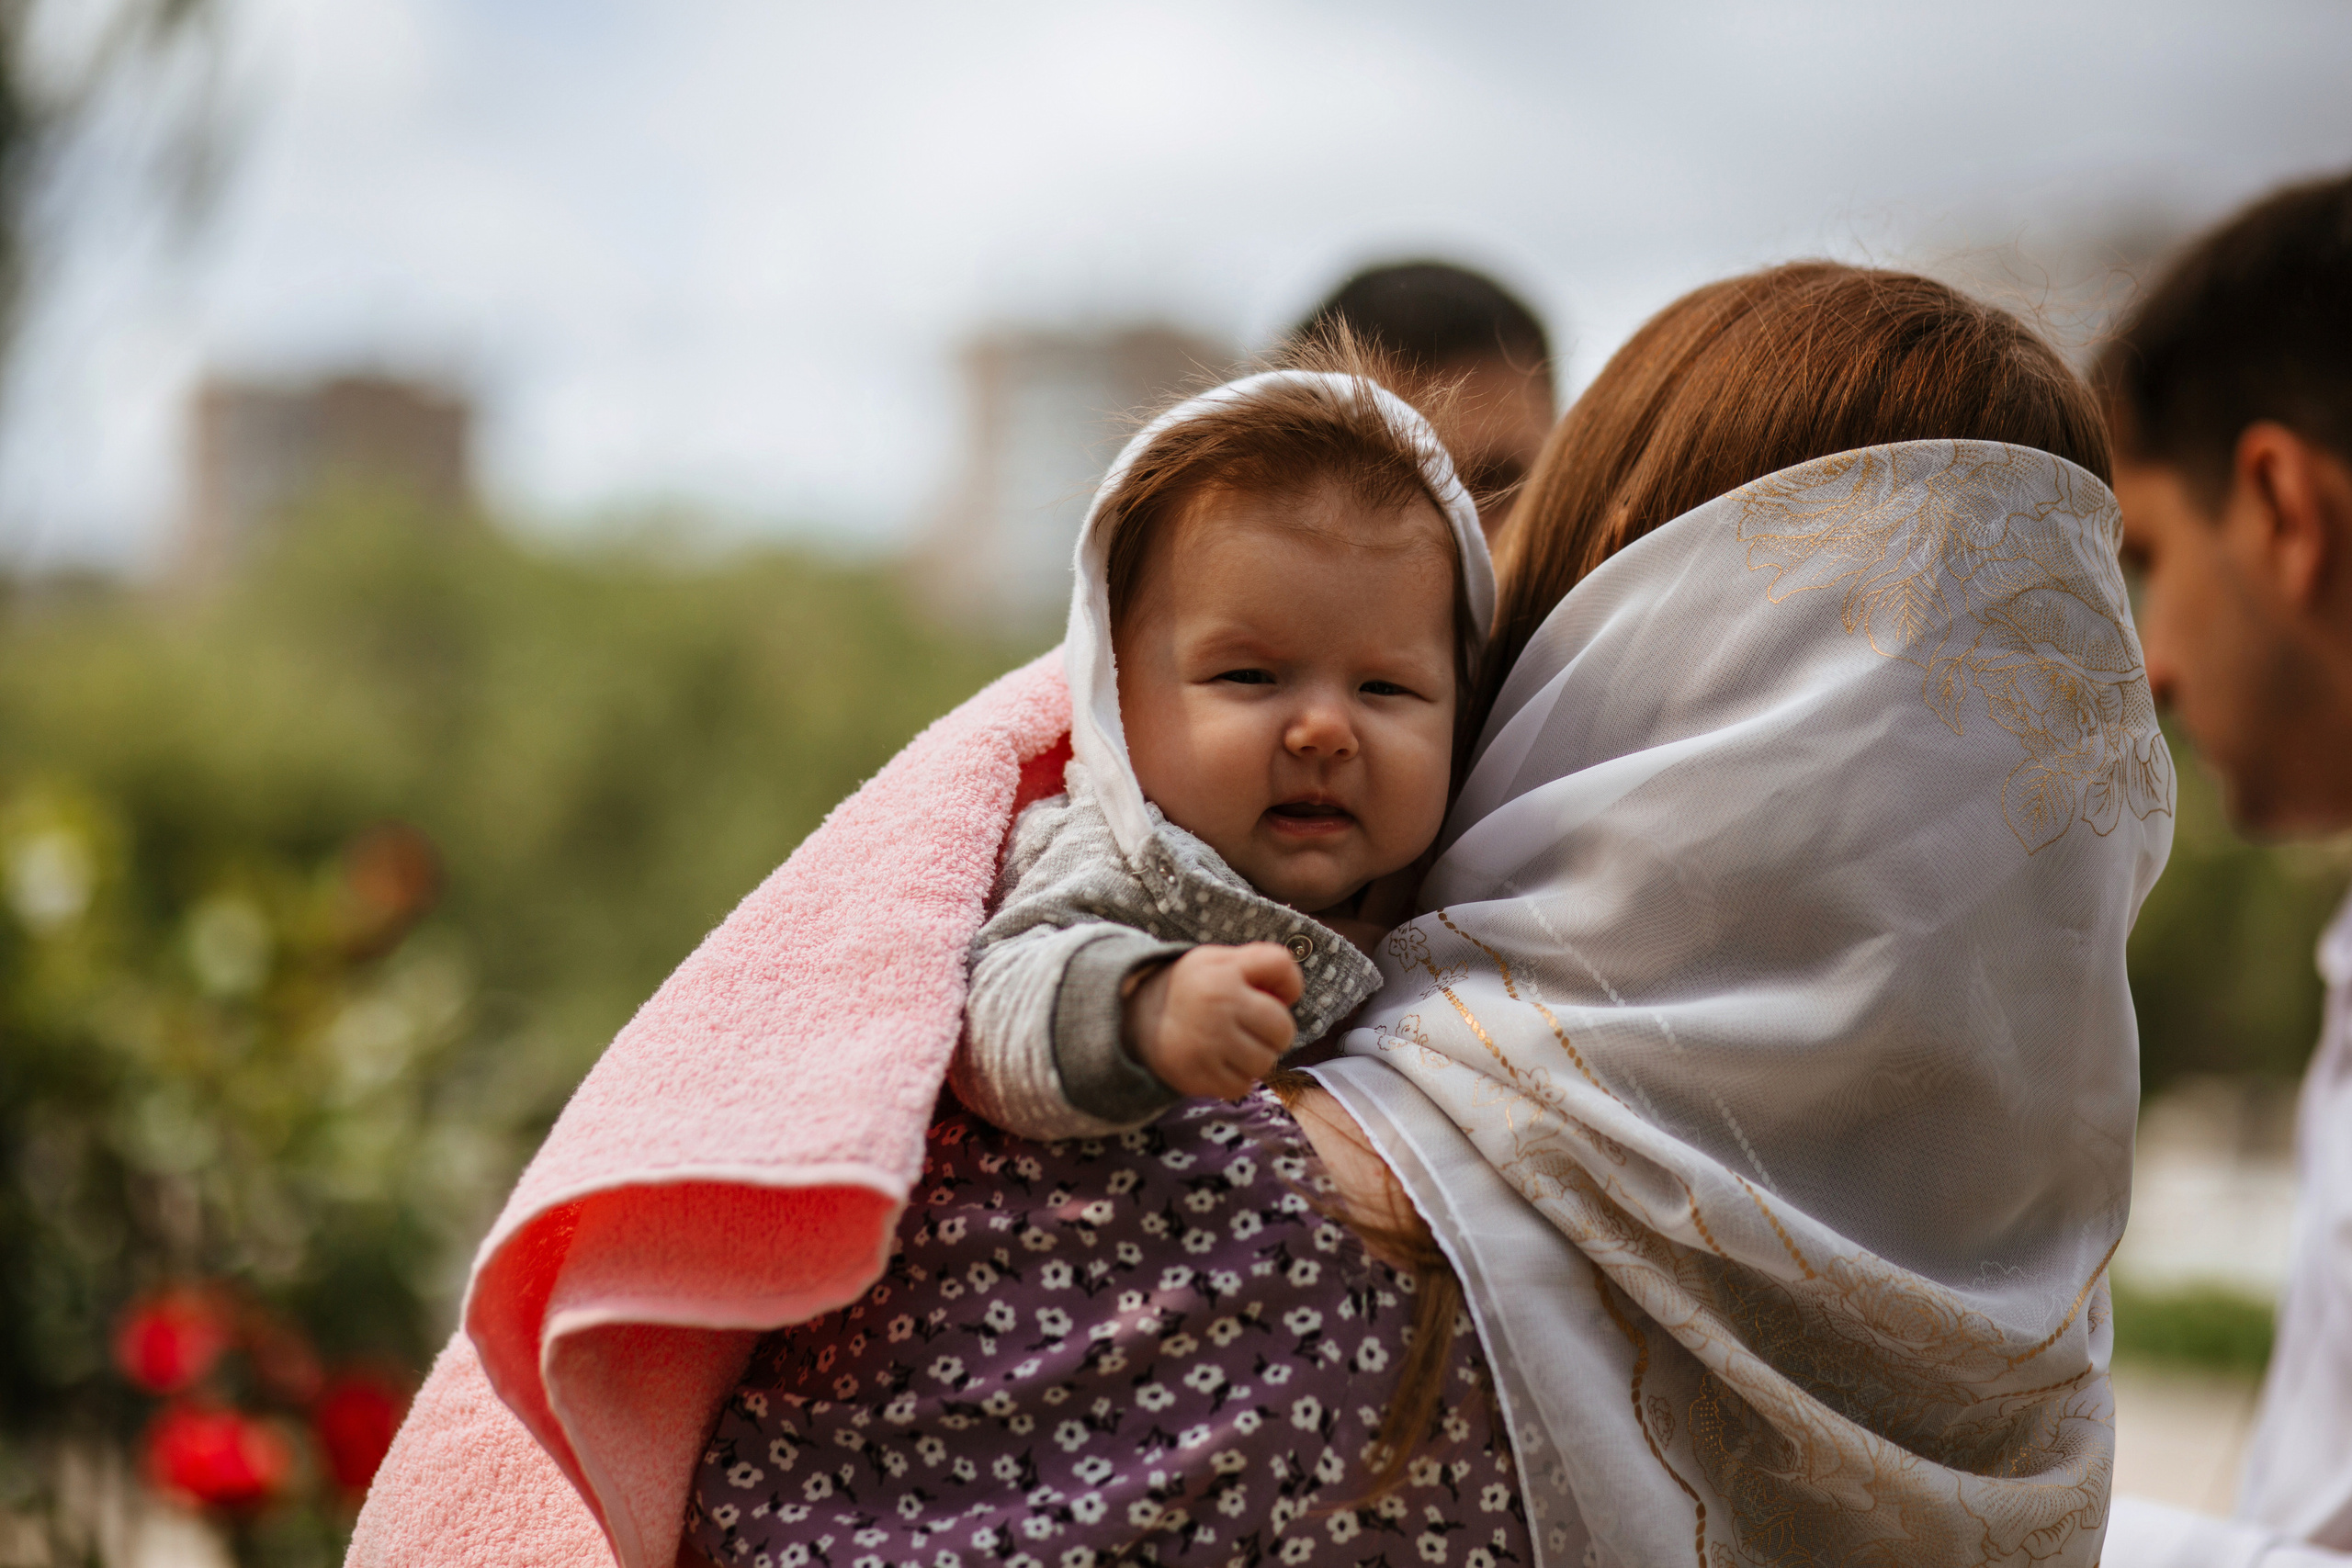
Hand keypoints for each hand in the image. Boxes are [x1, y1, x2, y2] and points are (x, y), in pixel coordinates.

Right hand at [1124, 943, 1302, 1099]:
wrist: (1135, 1017)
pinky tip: (1219, 1063)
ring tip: (1234, 1046)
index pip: (1283, 967)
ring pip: (1266, 1063)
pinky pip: (1242, 1087)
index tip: (1272, 993)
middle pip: (1284, 1030)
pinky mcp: (1197, 1075)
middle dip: (1275, 1032)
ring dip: (1256, 1058)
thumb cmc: (1193, 989)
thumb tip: (1291, 996)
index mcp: (1225, 971)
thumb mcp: (1220, 960)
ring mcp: (1207, 1043)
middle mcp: (1218, 1005)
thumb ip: (1260, 964)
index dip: (1288, 984)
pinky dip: (1236, 1079)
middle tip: (1252, 1028)